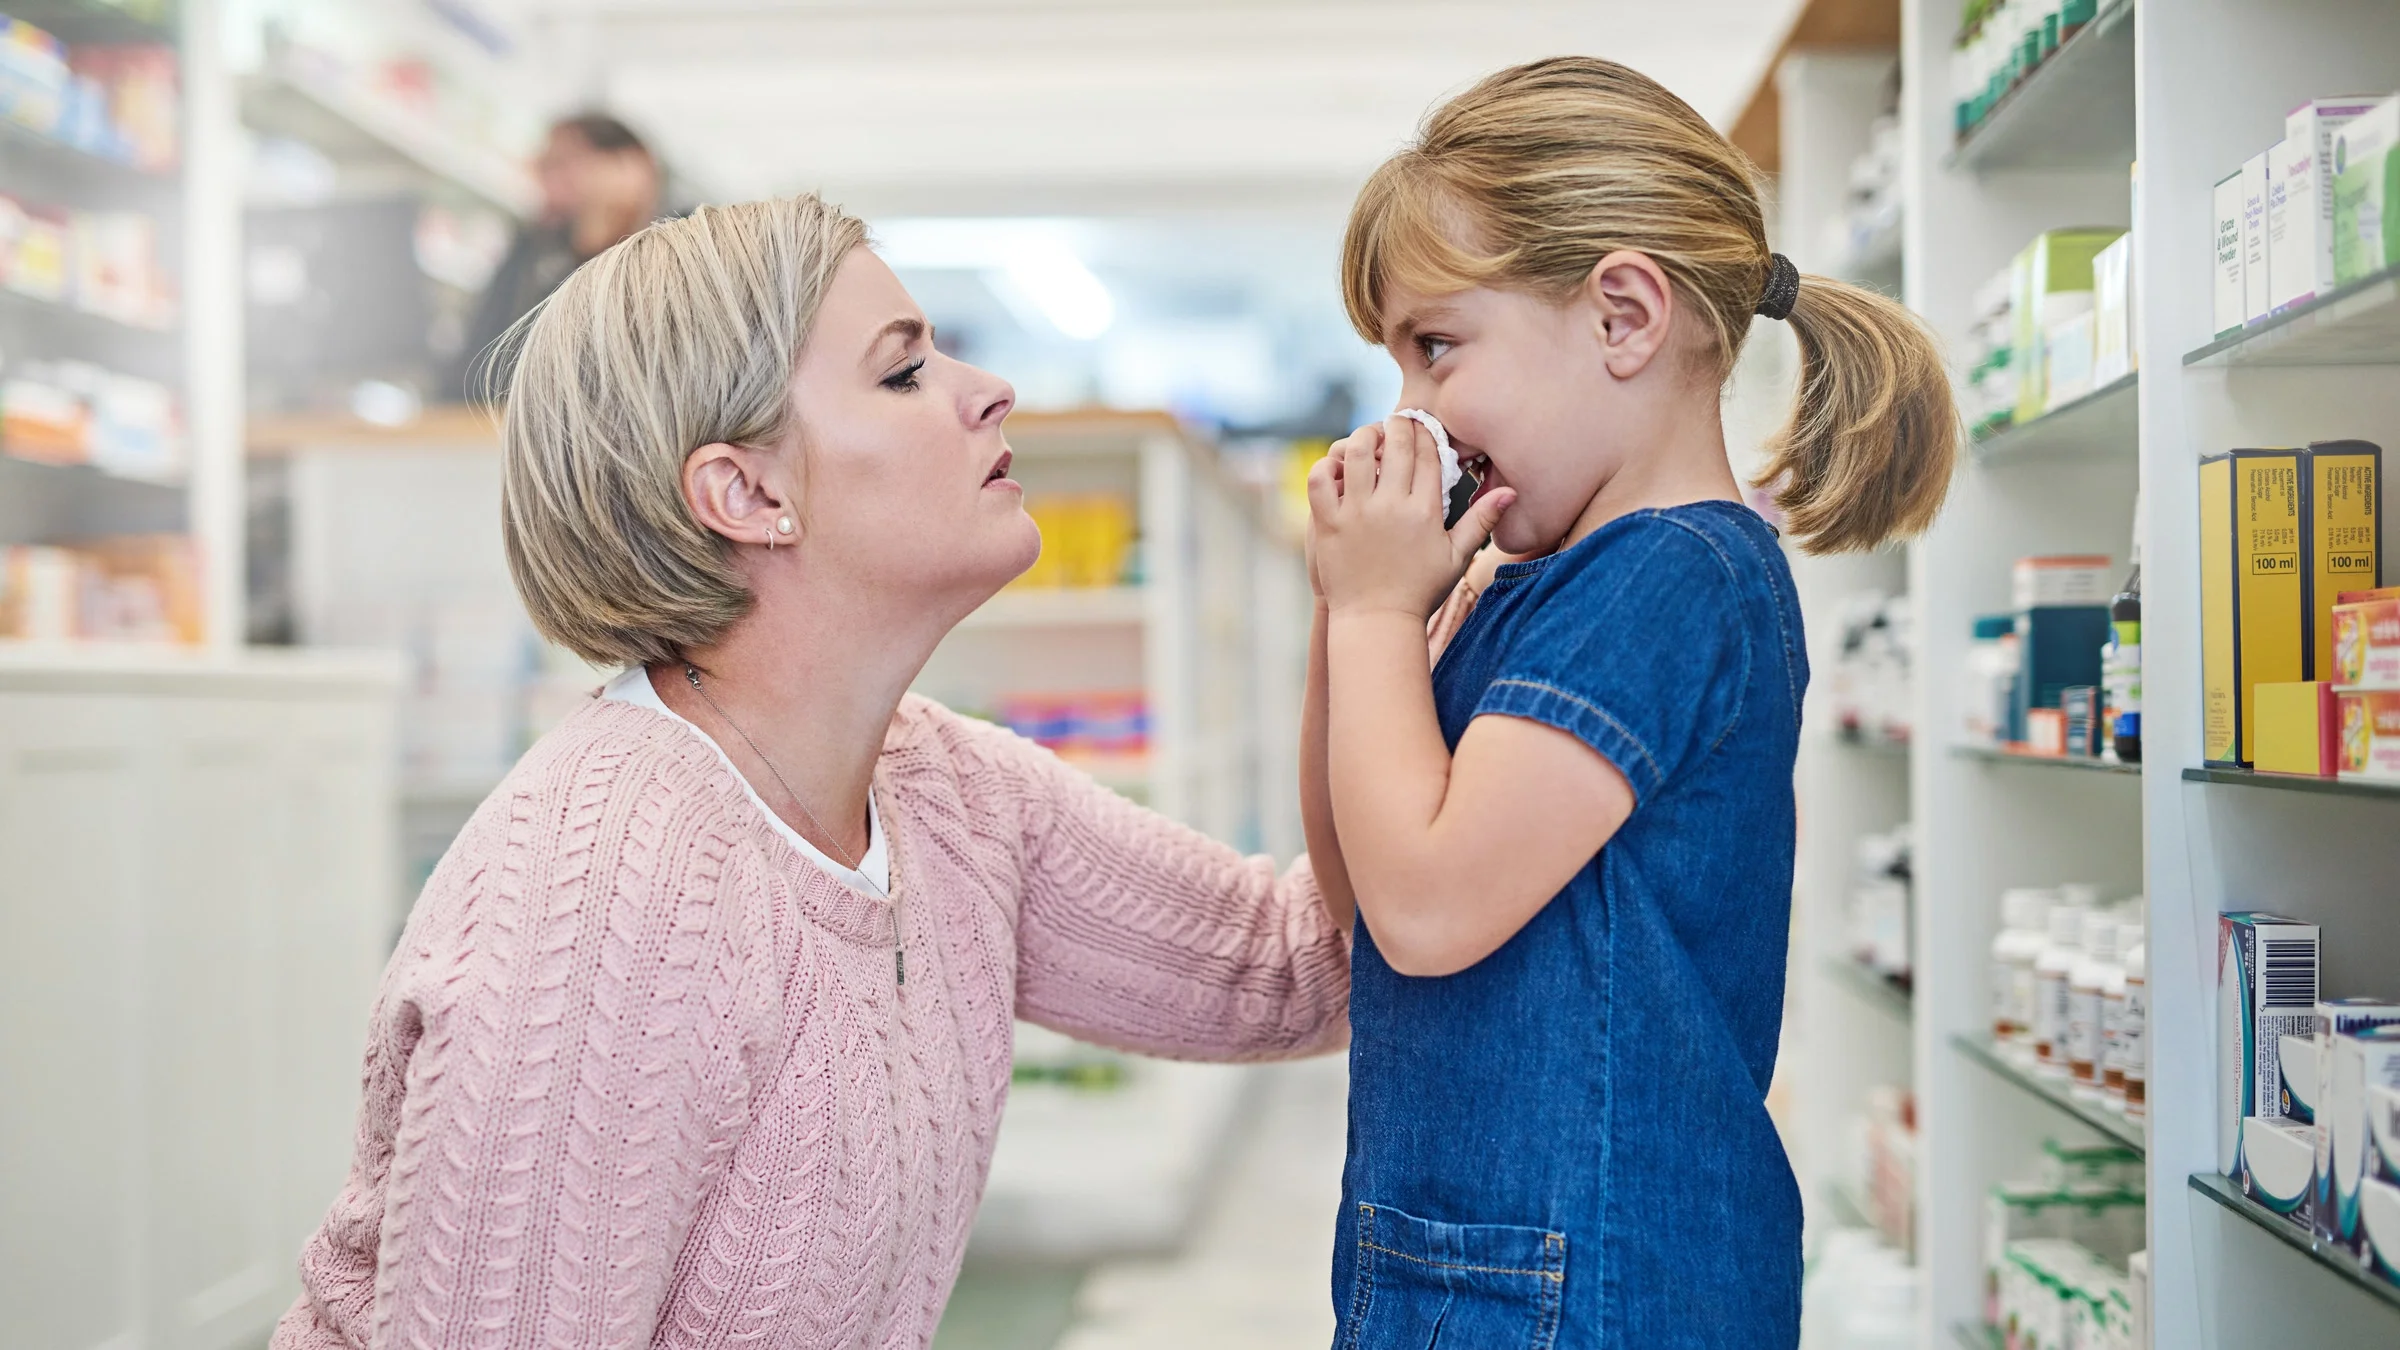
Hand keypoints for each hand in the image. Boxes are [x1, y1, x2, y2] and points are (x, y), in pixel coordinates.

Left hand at [1306, 416, 1514, 619]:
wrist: (1379, 621)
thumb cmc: (1421, 591)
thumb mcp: (1457, 557)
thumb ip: (1482, 520)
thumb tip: (1511, 491)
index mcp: (1425, 511)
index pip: (1427, 454)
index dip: (1425, 432)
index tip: (1421, 425)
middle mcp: (1391, 506)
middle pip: (1396, 444)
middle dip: (1397, 425)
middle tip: (1395, 422)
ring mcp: (1357, 513)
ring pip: (1358, 452)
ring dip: (1363, 436)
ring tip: (1368, 437)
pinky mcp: (1329, 522)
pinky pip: (1320, 479)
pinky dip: (1326, 465)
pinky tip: (1337, 467)